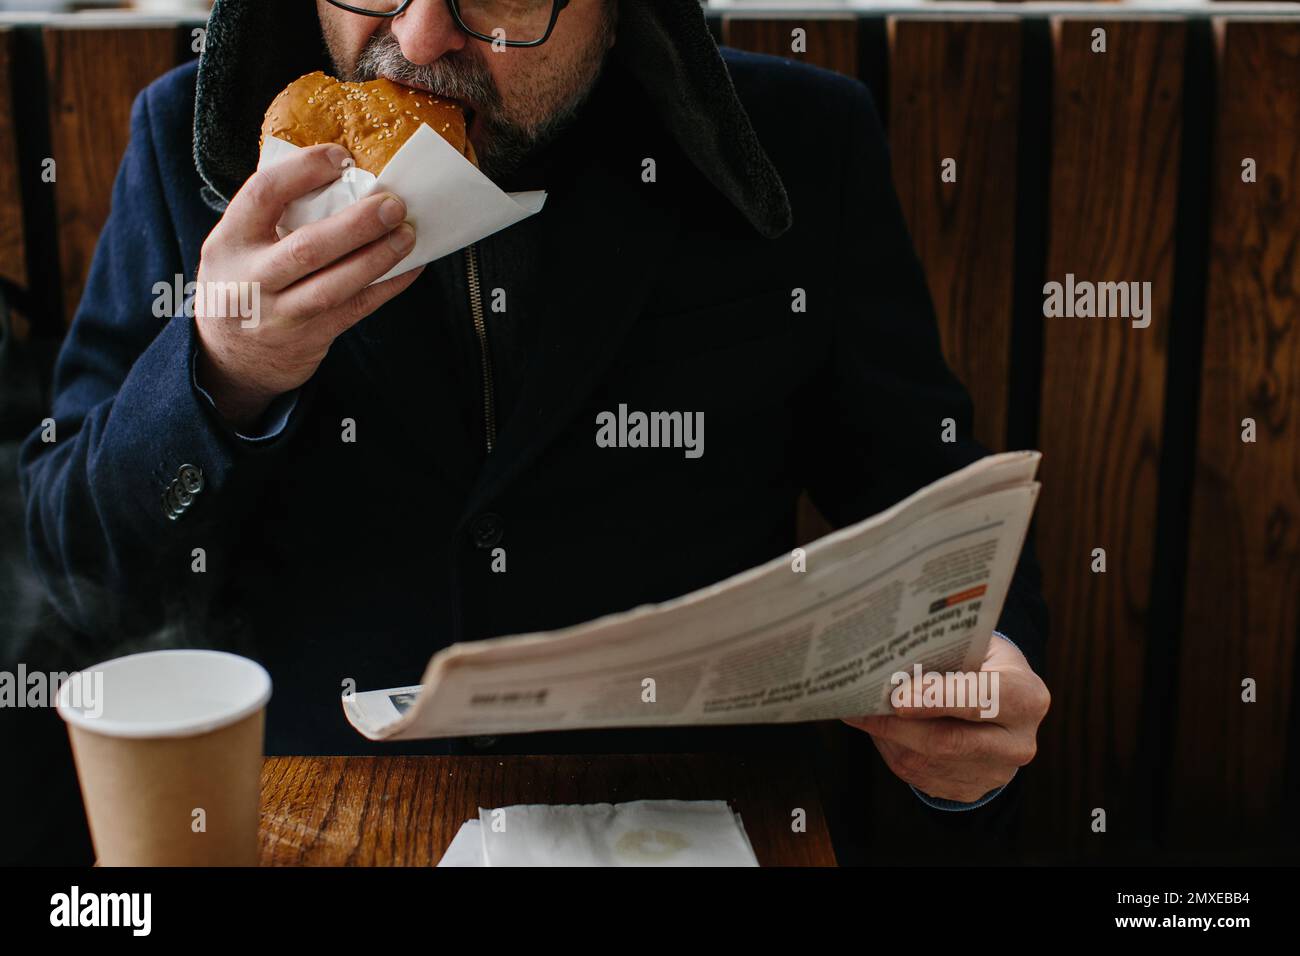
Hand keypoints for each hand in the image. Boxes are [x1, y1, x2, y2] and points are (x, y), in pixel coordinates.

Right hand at [193, 143, 423, 428]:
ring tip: (407, 234)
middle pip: (308, 247)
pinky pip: (356, 308)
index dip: (304, 170)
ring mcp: (281, 314)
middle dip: (357, 224)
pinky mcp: (310, 337)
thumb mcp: (236, 247)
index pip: (263, 194)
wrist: (231, 360)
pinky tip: (410, 267)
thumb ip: (272, 217)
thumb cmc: (244, 284)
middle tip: (393, 203)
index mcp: (229, 241)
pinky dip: (388, 286)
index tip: (341, 157)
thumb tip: (340, 177)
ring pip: (336, 285)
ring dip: (378, 257)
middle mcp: (251, 279)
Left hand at [842, 634, 1050, 802]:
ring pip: (927, 760)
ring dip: (887, 737)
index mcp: (1026, 696)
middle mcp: (1018, 741)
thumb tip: (889, 661)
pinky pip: (920, 775)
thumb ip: (942, 654)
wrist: (1002, 706)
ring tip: (859, 710)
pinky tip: (878, 728)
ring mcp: (996, 772)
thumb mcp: (975, 647)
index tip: (899, 697)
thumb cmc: (982, 665)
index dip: (940, 698)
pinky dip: (892, 749)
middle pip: (950, 740)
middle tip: (861, 706)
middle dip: (899, 725)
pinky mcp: (971, 789)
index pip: (984, 698)